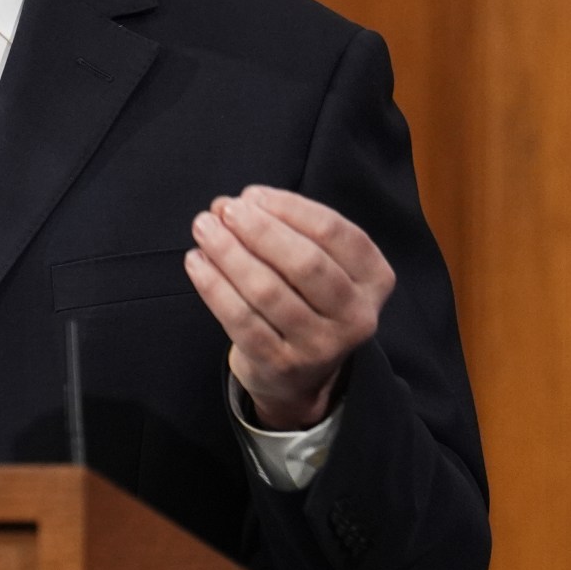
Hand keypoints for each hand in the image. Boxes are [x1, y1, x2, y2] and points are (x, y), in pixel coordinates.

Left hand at [183, 185, 395, 429]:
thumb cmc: (305, 299)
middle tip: (223, 208)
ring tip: (204, 228)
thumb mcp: (321, 265)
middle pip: (305, 263)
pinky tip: (196, 262)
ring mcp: (320, 345)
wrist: (300, 374)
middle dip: (258, 229)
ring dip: (228, 252)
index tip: (251, 194)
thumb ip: (291, 230)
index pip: (334, 232)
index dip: (289, 207)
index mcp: (374, 279)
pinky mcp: (281, 364)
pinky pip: (240, 319)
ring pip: (268, 290)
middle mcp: (356, 315)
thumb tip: (243, 202)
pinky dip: (213, 286)